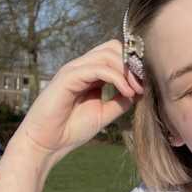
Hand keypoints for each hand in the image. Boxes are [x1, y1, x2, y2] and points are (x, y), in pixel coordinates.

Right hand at [14, 40, 143, 160]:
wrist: (46, 144)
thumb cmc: (71, 130)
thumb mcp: (104, 114)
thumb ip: (120, 101)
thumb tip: (139, 90)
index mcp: (89, 74)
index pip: (115, 54)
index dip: (133, 65)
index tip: (145, 85)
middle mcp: (81, 67)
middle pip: (113, 47)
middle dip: (132, 64)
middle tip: (142, 86)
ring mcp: (73, 70)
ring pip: (108, 53)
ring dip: (127, 70)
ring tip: (136, 91)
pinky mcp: (68, 77)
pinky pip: (98, 68)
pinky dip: (117, 78)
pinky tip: (127, 93)